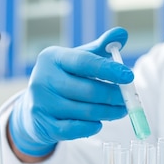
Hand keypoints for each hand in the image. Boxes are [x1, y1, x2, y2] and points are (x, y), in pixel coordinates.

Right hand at [8, 27, 132, 157]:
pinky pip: (74, 130)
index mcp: (52, 58)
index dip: (109, 69)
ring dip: (108, 112)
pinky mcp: (44, 126)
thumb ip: (100, 48)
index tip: (129, 76)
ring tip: (121, 110)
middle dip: (114, 96)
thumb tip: (122, 34)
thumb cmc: (63, 78)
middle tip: (128, 98)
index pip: (84, 62)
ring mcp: (41, 104)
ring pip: (85, 112)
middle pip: (88, 90)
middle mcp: (43, 79)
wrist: (33, 108)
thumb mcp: (78, 60)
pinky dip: (91, 127)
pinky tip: (99, 123)